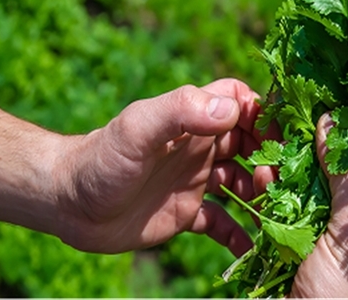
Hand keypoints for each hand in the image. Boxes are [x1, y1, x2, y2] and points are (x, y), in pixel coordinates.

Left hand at [49, 79, 261, 254]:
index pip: (239, 101)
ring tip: (269, 209)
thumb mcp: (137, 129)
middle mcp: (197, 148)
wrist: (67, 203)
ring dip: (262, 193)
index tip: (280, 135)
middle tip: (275, 180)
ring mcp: (193, 181)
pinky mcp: (185, 213)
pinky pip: (222, 223)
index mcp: (190, 120)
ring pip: (243, 182)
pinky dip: (240, 234)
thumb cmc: (99, 159)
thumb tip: (231, 109)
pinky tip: (251, 247)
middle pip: (251, 143)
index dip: (264, 113)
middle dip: (271, 158)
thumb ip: (181, 110)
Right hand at [255, 113, 347, 296]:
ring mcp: (310, 243)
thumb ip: (345, 180)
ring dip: (274, 173)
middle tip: (275, 120)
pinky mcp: (281, 256)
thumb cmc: (346, 297)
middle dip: (296, 151)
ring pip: (291, 194)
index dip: (332, 135)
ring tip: (259, 151)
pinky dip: (259, 201)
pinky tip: (252, 180)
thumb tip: (333, 120)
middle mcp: (340, 228)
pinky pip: (269, 220)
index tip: (309, 102)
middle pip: (318, 177)